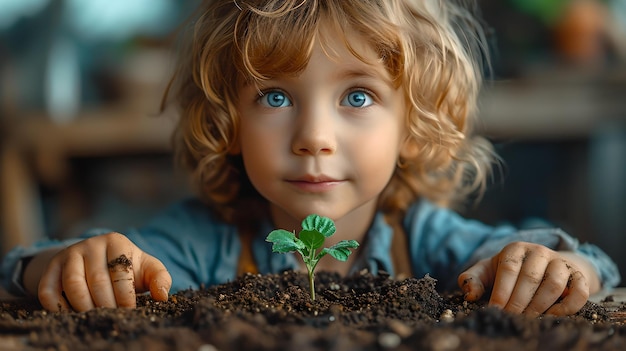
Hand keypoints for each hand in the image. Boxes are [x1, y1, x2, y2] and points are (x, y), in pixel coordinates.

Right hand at [37, 233, 171, 311]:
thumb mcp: (148, 268)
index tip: (129, 311)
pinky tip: (71, 315)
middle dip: (106, 304)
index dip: (125, 295)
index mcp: (116, 241)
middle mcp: (90, 244)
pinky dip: (56, 306)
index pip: (120, 271)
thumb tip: (162, 296)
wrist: (100, 259)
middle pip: (96, 279)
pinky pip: (48, 289)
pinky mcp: (52, 267)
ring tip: (95, 318)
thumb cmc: (129, 268)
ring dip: (83, 306)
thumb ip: (160, 279)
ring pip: (72, 283)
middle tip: (113, 318)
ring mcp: (69, 254)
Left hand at [457, 242, 591, 315]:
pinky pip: (579, 290)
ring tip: (528, 318)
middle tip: (511, 317)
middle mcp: (539, 252)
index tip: (496, 309)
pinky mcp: (578, 275)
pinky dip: (569, 305)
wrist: (542, 266)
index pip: (508, 269)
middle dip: (519, 301)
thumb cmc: (508, 272)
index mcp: (515, 249)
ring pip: (555, 283)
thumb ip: (473, 279)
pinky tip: (553, 315)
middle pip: (531, 277)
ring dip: (541, 304)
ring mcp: (560, 262)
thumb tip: (470, 294)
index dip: (502, 291)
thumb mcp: (488, 271)